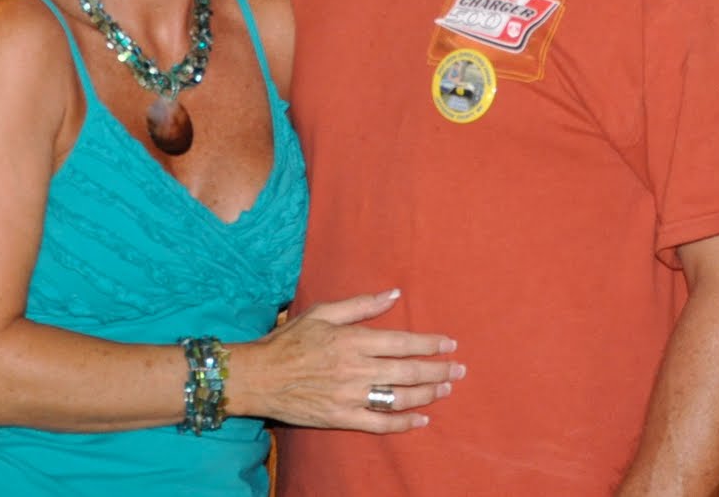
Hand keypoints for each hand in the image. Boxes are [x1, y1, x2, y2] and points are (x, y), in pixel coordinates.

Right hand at [228, 289, 462, 432]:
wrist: (259, 377)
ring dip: (426, 394)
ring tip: (445, 389)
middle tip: (459, 370)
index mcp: (352, 340)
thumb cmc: (290, 340)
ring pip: (398, 398)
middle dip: (437, 370)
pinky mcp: (341, 417)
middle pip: (406, 371)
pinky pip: (379, 424)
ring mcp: (349, 396)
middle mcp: (354, 368)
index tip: (450, 343)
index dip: (429, 343)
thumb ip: (361, 304)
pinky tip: (421, 420)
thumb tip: (394, 294)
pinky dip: (403, 424)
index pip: (401, 341)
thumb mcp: (322, 312)